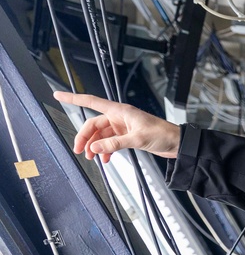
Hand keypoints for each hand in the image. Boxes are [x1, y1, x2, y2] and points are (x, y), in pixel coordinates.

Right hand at [52, 91, 181, 161]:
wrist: (177, 143)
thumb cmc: (162, 134)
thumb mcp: (137, 139)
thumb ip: (115, 143)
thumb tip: (95, 147)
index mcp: (120, 111)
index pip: (91, 101)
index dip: (73, 98)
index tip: (58, 95)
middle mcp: (119, 117)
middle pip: (94, 124)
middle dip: (85, 137)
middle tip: (80, 151)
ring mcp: (123, 127)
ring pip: (101, 135)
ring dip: (95, 146)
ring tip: (92, 158)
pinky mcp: (128, 136)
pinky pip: (111, 142)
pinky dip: (106, 150)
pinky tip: (105, 159)